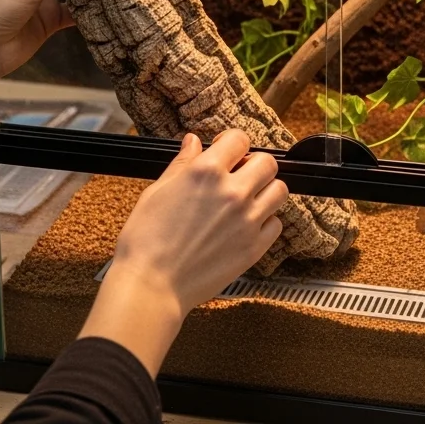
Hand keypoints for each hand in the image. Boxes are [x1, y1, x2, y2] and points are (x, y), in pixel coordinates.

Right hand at [79, 130, 286, 374]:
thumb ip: (181, 163)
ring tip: (249, 199)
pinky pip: (276, 224)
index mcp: (206, 172)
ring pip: (279, 190)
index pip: (239, 139)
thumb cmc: (146, 241)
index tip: (227, 151)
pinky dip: (266, 222)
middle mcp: (233, 192)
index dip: (233, 142)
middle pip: (267, 162)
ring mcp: (247, 220)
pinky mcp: (254, 248)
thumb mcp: (157, 191)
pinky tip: (248, 225)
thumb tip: (193, 142)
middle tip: (240, 175)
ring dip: (266, 190)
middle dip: (254, 164)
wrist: (150, 286)